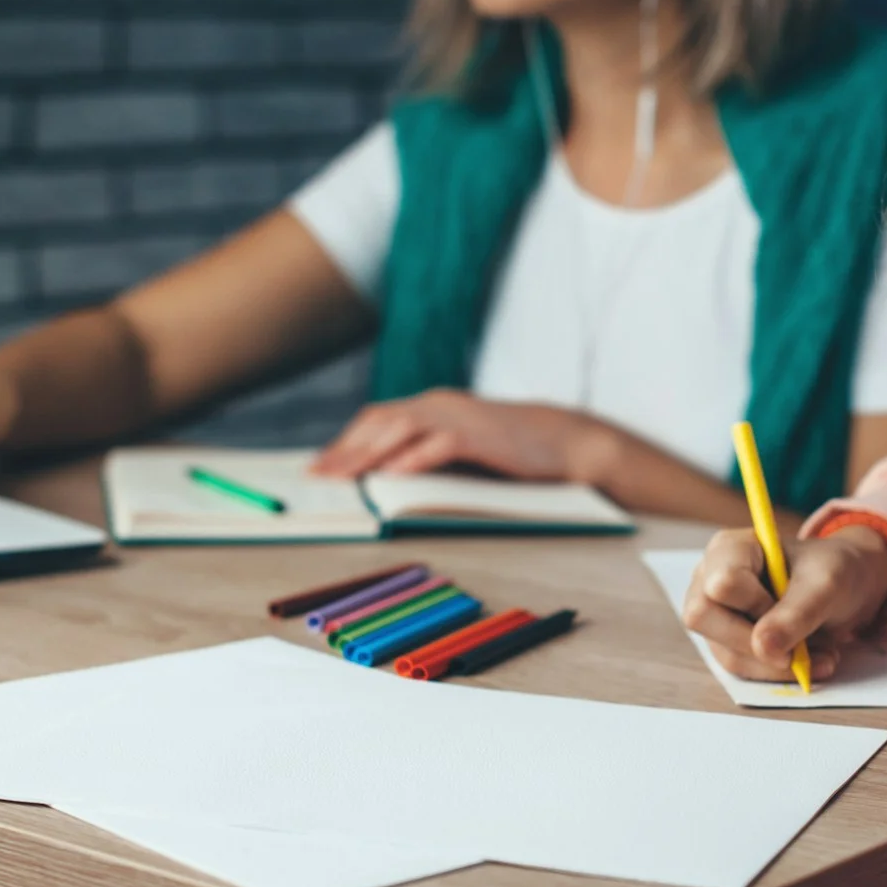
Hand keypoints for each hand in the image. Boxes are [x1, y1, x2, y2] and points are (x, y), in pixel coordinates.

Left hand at [310, 389, 611, 481]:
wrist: (567, 444)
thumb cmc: (512, 454)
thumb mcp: (461, 453)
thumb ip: (426, 458)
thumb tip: (382, 482)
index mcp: (432, 408)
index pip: (377, 419)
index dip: (346, 442)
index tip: (319, 468)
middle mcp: (440, 405)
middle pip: (380, 421)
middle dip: (346, 450)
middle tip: (320, 477)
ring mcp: (460, 416)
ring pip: (403, 427)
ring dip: (369, 453)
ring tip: (345, 477)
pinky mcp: (482, 434)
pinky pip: (442, 443)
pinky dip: (417, 457)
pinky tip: (395, 474)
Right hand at [680, 525, 886, 682]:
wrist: (843, 588)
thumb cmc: (829, 572)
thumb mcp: (826, 584)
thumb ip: (796, 613)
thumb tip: (763, 648)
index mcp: (728, 549)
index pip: (722, 584)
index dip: (757, 605)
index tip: (793, 606)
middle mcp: (708, 580)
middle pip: (703, 618)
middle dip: (760, 643)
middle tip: (804, 646)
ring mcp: (714, 615)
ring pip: (726, 653)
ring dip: (778, 665)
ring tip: (822, 654)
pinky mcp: (726, 643)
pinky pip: (740, 668)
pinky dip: (779, 673)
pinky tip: (810, 662)